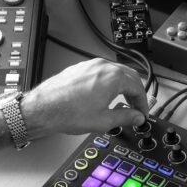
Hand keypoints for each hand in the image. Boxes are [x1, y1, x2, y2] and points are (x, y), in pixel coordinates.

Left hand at [21, 58, 147, 139]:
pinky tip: (104, 95)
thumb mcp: (104, 120)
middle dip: (135, 93)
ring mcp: (90, 65)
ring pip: (115, 72)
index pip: (138, 88)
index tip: (142, 113)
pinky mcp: (80, 68)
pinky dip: (109, 82)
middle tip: (136, 108)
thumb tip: (137, 117)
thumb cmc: (67, 112)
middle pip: (129, 76)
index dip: (143, 103)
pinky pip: (101, 72)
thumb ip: (126, 117)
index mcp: (113, 77)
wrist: (43, 108)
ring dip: (123, 86)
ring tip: (121, 102)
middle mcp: (103, 67)